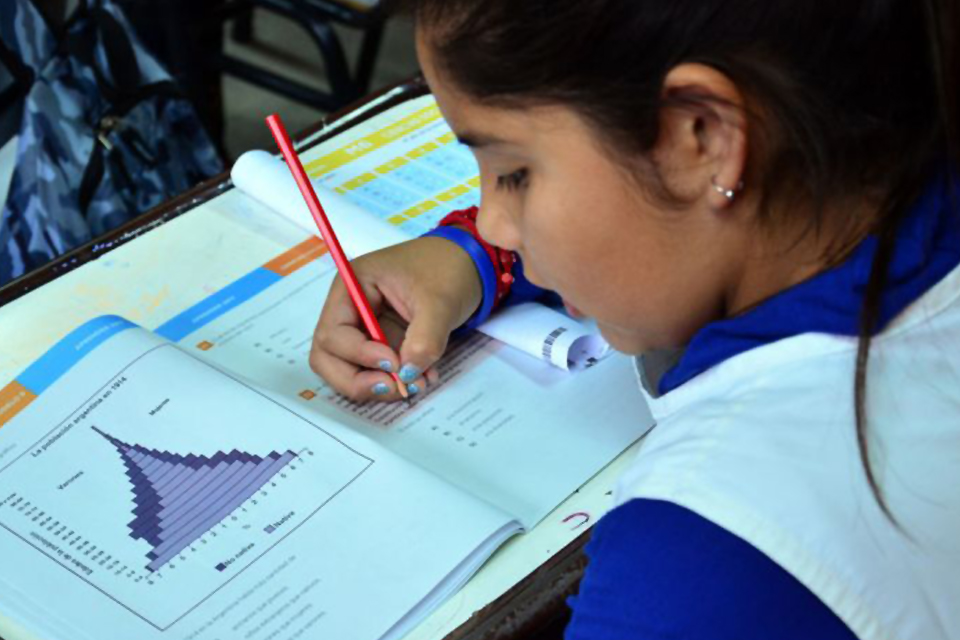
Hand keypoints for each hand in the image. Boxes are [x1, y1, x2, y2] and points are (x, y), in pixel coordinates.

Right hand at [310, 236, 482, 401]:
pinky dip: (395, 381)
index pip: (333, 332)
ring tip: (416, 383)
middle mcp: (350, 310)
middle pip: (329, 357)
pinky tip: (422, 377)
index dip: (358, 354)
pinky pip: (376, 372)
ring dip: (378, 385)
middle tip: (394, 387)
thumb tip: (408, 375)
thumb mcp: (439, 301)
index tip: (394, 362)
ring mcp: (364, 329)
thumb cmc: (447, 268)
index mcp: (352, 287)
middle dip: (357, 380)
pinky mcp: (381, 344)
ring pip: (349, 370)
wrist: (469, 265)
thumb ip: (424, 339)